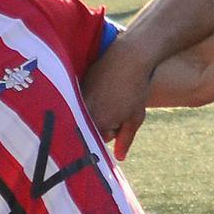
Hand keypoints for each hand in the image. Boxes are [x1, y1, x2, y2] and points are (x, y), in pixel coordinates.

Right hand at [88, 41, 151, 159]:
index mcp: (98, 122)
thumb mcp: (134, 117)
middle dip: (103, 124)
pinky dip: (92, 99)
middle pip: (90, 128)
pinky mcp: (78, 83)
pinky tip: (106, 88)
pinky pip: (82, 100)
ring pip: (85, 114)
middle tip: (119, 106)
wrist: (130, 55)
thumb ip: (125, 140)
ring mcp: (78, 95)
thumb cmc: (136, 88)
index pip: (98, 141)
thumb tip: (118, 158)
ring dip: (97, 111)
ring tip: (113, 96)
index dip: (111, 134)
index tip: (119, 123)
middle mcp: (84, 110)